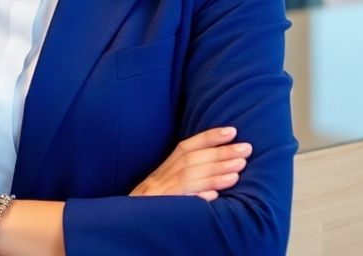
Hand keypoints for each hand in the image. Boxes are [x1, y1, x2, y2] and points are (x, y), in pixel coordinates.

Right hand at [131, 126, 250, 201]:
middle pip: (190, 161)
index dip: (209, 138)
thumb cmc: (147, 212)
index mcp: (160, 173)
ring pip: (187, 179)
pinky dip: (195, 198)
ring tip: (238, 171)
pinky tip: (214, 196)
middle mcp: (157, 181)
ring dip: (214, 173)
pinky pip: (176, 203)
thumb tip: (216, 170)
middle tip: (246, 150)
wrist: (117, 231)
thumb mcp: (161, 191)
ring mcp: (156, 197)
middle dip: (220, 154)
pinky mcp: (155, 213)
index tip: (232, 131)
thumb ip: (183, 179)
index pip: (185, 148)